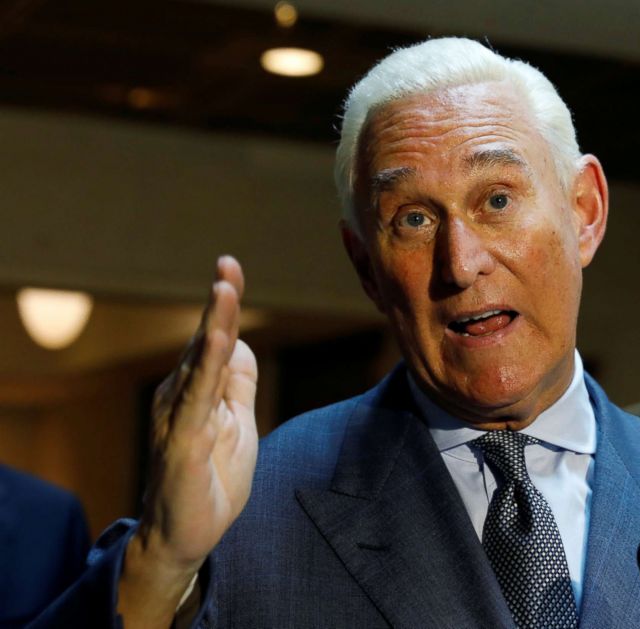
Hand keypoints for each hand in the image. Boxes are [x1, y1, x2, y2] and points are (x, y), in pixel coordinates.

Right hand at [119, 256, 258, 626]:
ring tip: (223, 288)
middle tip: (227, 264)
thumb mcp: (238, 422)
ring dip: (213, 324)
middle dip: (218, 303)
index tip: (230, 266)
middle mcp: (179, 396)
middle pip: (204, 341)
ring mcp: (177, 417)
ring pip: (198, 362)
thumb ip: (238, 383)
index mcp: (196, 390)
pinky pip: (197, 398)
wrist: (189, 535)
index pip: (214, 339)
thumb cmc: (212, 478)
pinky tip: (219, 341)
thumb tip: (240, 340)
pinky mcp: (182, 440)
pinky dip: (208, 367)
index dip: (223, 305)